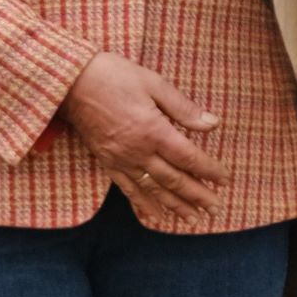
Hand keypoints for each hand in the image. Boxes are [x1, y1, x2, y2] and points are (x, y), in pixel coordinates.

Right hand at [58, 52, 230, 220]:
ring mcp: (121, 160)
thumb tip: (213, 124)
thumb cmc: (114, 77)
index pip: (189, 158)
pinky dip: (143, 204)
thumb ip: (183, 108)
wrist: (70, 83)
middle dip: (198, 196)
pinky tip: (156, 216)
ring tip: (194, 219)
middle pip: (174, 180)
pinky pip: (128, 189)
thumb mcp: (154, 84)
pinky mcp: (107, 162)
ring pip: (154, 190)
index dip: (209, 171)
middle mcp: (138, 151)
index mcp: (154, 131)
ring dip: (176, 206)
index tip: (225, 180)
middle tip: (217, 210)